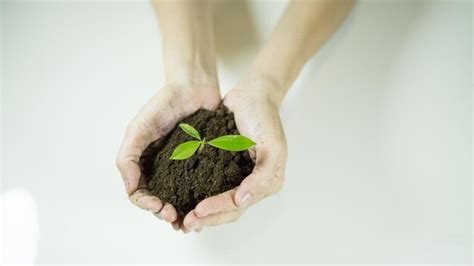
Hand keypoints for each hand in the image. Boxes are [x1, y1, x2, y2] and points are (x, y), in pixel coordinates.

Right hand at [116, 82, 219, 229]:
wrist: (195, 87)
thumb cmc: (165, 103)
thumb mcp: (141, 126)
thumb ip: (130, 155)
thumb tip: (131, 186)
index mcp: (144, 162)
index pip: (138, 192)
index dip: (146, 204)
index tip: (159, 206)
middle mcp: (162, 169)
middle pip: (158, 200)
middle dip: (164, 213)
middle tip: (176, 217)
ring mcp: (183, 168)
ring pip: (179, 199)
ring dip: (182, 213)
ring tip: (190, 222)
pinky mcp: (203, 164)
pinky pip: (201, 187)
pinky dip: (201, 201)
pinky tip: (206, 208)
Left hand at [181, 78, 287, 230]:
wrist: (252, 94)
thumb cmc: (264, 117)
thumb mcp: (273, 145)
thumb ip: (264, 175)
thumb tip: (243, 201)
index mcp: (266, 182)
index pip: (239, 204)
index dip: (218, 210)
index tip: (197, 210)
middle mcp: (251, 184)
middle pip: (227, 210)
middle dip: (206, 218)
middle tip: (185, 223)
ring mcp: (236, 176)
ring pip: (217, 202)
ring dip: (201, 213)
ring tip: (180, 218)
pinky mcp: (222, 167)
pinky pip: (209, 186)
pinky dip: (197, 195)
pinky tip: (182, 199)